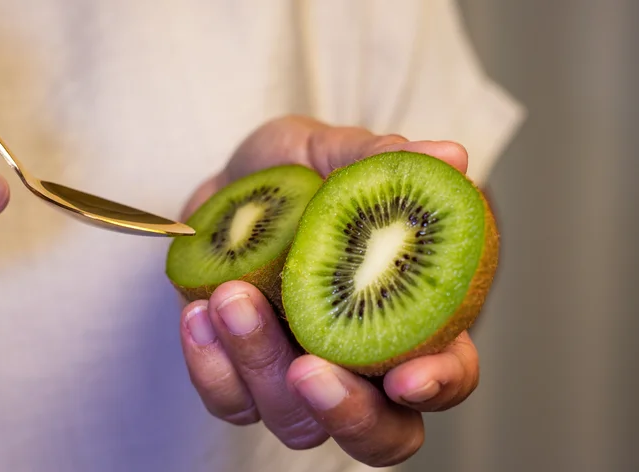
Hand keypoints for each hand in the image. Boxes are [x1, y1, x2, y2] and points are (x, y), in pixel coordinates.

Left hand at [178, 116, 478, 466]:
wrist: (237, 184)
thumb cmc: (302, 172)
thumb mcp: (335, 153)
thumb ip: (385, 161)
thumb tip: (450, 157)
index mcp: (407, 316)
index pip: (447, 372)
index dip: (438, 384)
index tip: (407, 376)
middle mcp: (359, 362)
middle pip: (379, 436)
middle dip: (345, 412)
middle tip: (307, 368)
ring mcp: (299, 375)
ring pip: (295, 421)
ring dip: (260, 365)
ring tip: (232, 297)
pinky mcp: (242, 374)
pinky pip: (230, 401)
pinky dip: (211, 365)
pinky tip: (200, 311)